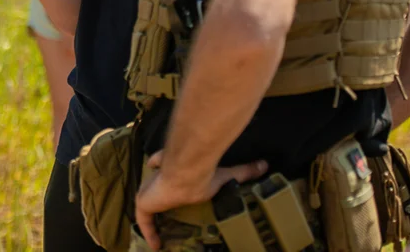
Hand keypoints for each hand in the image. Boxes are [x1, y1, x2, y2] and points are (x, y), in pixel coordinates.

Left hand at [135, 152, 266, 250]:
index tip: (170, 195)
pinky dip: (148, 233)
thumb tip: (266, 165)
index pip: (166, 175)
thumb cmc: (203, 173)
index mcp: (176, 174)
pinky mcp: (144, 203)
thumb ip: (243, 171)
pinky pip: (143, 221)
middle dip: (158, 200)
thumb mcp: (227, 175)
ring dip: (152, 218)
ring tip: (161, 233)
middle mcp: (161, 181)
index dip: (167, 183)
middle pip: (155, 191)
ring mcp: (150, 192)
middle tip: (166, 214)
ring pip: (148, 206)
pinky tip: (156, 246)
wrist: (186, 173)